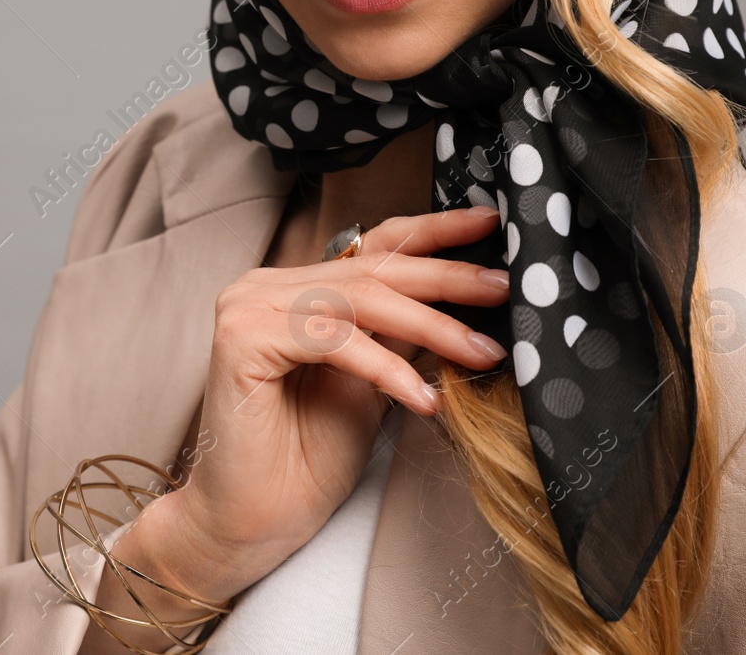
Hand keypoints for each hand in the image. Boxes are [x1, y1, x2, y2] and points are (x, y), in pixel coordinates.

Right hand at [141, 206, 509, 604]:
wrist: (249, 523)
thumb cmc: (305, 461)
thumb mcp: (374, 384)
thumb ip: (402, 336)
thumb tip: (467, 298)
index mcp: (296, 290)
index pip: (374, 248)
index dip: (434, 233)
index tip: (490, 222)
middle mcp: (266, 287)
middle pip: (373, 268)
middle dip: (447, 278)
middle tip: (504, 287)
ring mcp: (249, 307)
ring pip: (360, 300)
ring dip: (431, 325)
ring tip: (482, 353)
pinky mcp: (242, 337)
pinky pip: (333, 339)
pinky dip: (386, 368)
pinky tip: (424, 398)